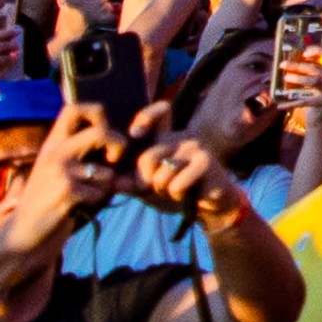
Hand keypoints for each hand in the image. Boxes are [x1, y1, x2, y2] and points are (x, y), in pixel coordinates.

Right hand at [5, 103, 130, 253]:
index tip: (104, 129)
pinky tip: (79, 206)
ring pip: (107, 170)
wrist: (22, 232)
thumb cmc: (47, 200)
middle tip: (113, 161)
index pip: (75, 109)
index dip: (97, 112)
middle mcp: (56, 152)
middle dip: (118, 145)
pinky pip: (100, 191)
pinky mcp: (67, 192)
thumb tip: (119, 140)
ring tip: (87, 193)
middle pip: (102, 132)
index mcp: (53, 143)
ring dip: (105, 185)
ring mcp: (60, 171)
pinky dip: (97, 200)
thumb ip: (78, 152)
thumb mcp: (55, 169)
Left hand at [127, 120, 253, 227]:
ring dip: (164, 190)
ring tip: (177, 188)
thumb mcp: (149, 188)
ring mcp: (195, 147)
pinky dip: (177, 194)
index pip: (159, 114)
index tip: (135, 134)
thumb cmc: (177, 192)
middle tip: (159, 187)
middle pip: (147, 157)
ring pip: (161, 174)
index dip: (145, 118)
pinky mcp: (205, 161)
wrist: (208, 207)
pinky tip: (189, 192)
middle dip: (146, 181)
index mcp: (167, 138)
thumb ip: (131, 183)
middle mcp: (181, 138)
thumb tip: (113, 183)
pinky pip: (176, 184)